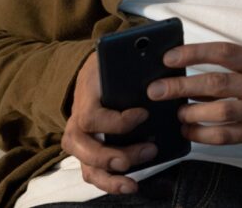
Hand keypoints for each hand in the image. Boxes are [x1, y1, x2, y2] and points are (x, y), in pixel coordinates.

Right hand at [61, 53, 156, 193]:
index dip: (117, 122)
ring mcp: (81, 139)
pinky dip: (110, 183)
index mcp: (86, 97)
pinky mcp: (89, 151)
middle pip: (83, 147)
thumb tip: (165, 65)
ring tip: (133, 183)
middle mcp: (77, 122)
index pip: (92, 117)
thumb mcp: (117, 57)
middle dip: (112, 155)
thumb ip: (133, 62)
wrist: (93, 72)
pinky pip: (93, 173)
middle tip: (147, 151)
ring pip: (86, 166)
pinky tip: (131, 185)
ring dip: (110, 178)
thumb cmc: (109, 65)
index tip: (143, 114)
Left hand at [147, 42, 241, 149]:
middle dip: (182, 86)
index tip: (170, 56)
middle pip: (217, 83)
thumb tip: (193, 67)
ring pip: (221, 112)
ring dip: (191, 112)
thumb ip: (238, 66)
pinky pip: (225, 136)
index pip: (226, 52)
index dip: (195, 52)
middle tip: (156, 89)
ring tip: (176, 112)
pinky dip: (202, 135)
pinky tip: (189, 131)